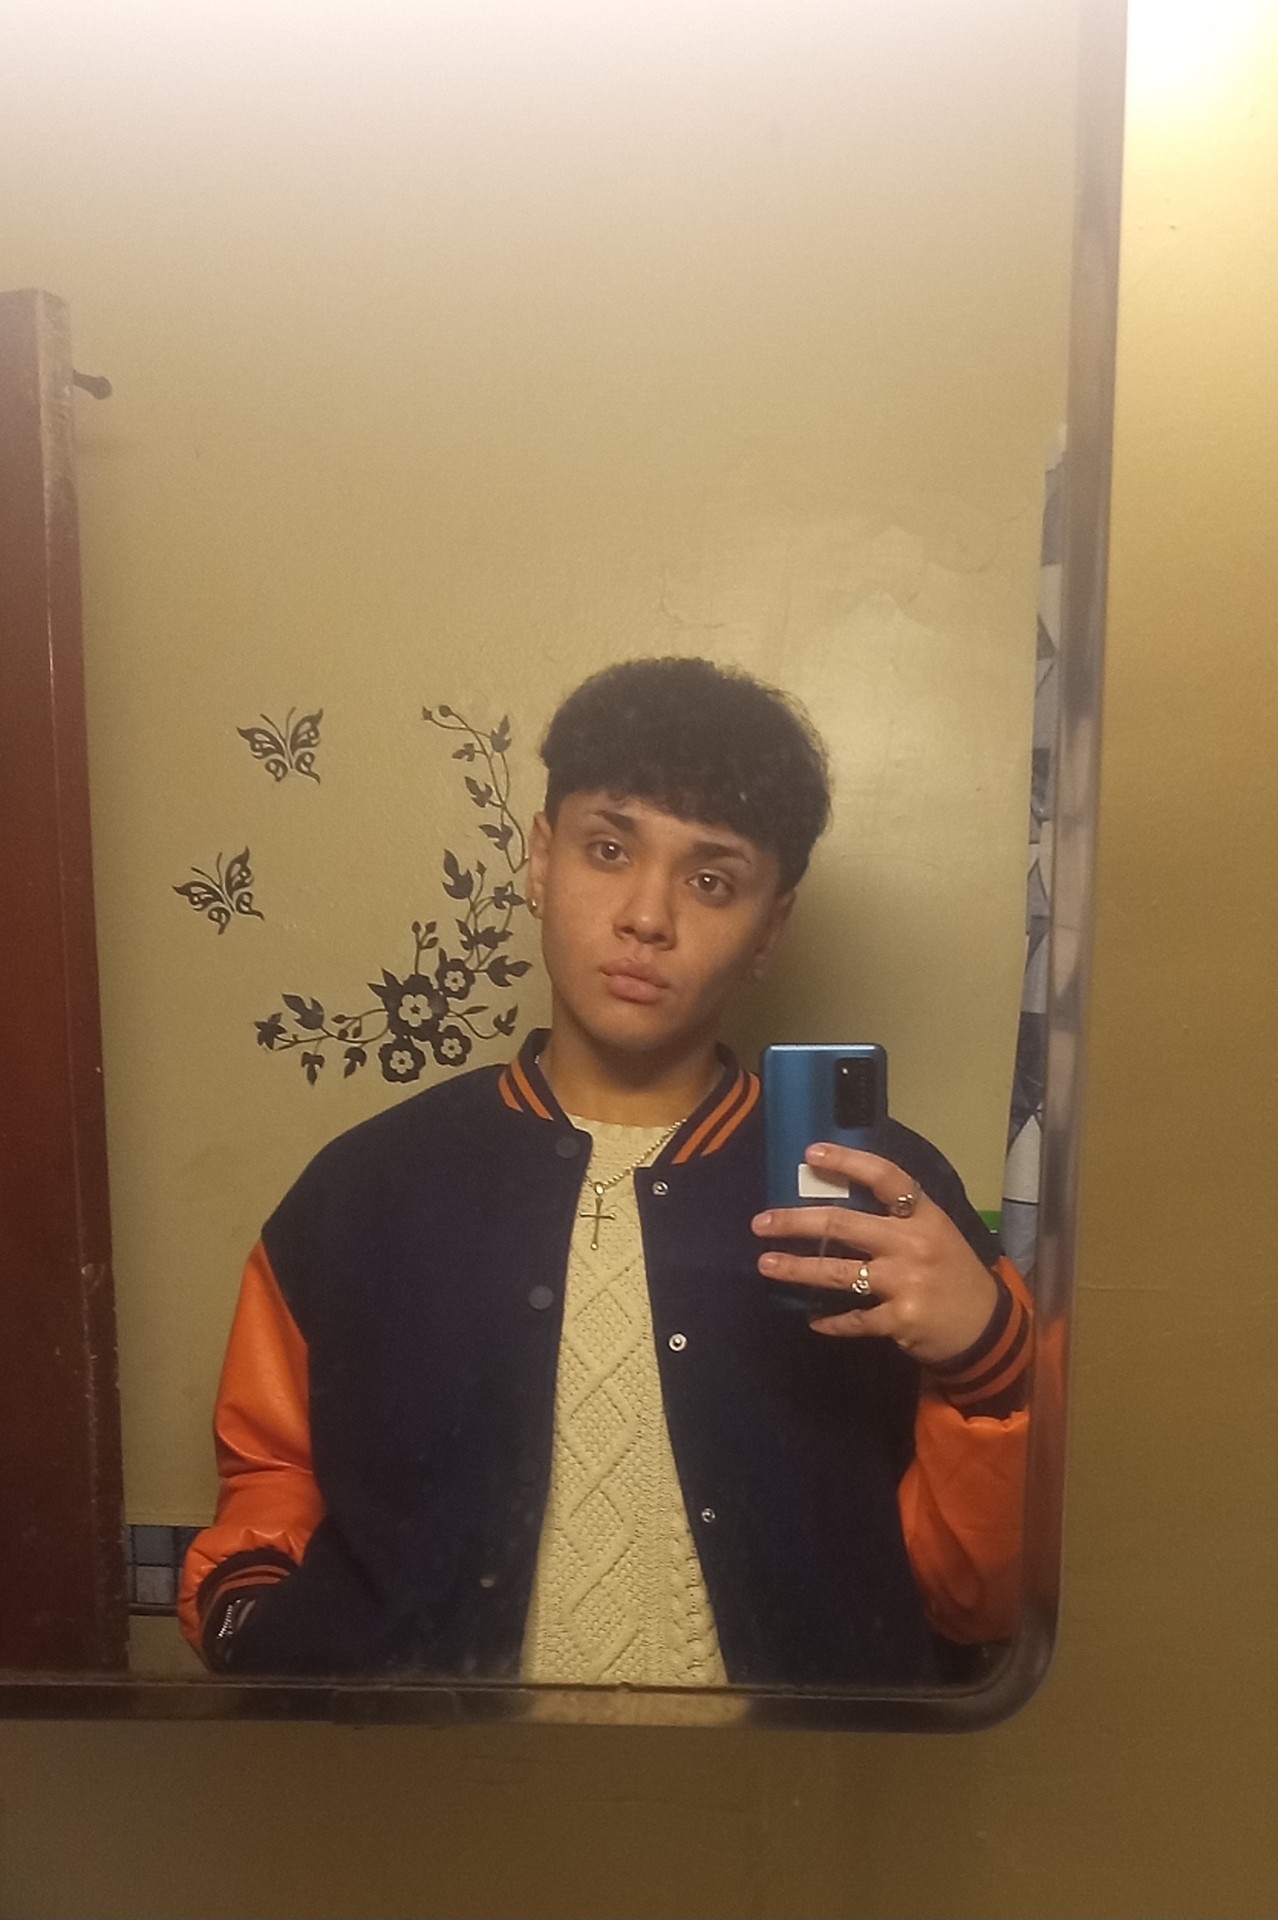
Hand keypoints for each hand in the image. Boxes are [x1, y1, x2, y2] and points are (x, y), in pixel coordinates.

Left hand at [752, 1143, 998, 1365]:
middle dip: (795, 1223)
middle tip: (761, 1223)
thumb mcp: (934, 1232)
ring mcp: (905, 1282)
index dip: (847, 1162)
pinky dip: (830, 1321)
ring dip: (797, 1269)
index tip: (810, 1153)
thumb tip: (836, 1201)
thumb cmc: (952, 1271)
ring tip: (766, 1265)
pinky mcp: (900, 1320)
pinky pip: (853, 1319)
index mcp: (924, 1215)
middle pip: (843, 1225)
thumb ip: (895, 1218)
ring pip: (838, 1273)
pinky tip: (812, 1320)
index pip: (885, 1177)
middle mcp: (913, 1244)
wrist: (985, 1326)